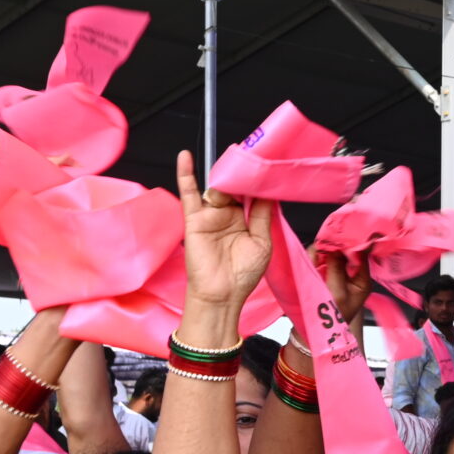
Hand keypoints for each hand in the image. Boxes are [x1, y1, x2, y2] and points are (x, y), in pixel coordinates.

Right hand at [175, 151, 273, 310]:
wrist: (222, 295)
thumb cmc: (243, 275)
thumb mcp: (262, 243)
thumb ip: (263, 216)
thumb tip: (268, 191)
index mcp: (246, 219)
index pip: (251, 194)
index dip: (257, 182)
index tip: (267, 167)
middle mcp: (228, 214)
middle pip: (234, 187)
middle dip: (242, 176)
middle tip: (253, 163)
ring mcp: (210, 215)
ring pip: (217, 189)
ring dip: (226, 179)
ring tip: (235, 172)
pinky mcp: (194, 219)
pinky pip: (189, 194)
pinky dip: (185, 175)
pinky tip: (185, 158)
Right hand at [316, 249, 372, 332]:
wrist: (313, 331)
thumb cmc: (330, 317)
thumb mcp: (337, 292)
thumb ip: (336, 268)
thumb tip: (335, 248)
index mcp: (362, 280)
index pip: (362, 255)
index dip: (354, 243)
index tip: (344, 235)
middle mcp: (351, 274)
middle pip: (346, 250)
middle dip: (335, 246)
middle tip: (326, 245)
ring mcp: (336, 272)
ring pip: (330, 251)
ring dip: (322, 251)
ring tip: (316, 257)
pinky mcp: (322, 272)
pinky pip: (318, 258)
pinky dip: (314, 256)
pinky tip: (311, 261)